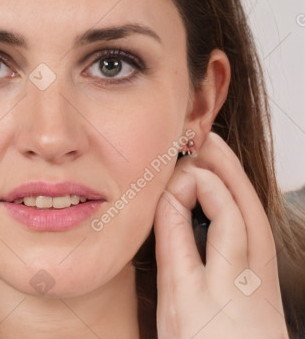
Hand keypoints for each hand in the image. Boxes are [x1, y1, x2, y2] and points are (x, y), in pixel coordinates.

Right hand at [154, 131, 288, 338]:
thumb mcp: (176, 296)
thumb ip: (172, 242)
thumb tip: (169, 197)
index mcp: (230, 276)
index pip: (221, 210)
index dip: (196, 183)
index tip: (171, 173)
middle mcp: (254, 269)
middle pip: (246, 203)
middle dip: (225, 165)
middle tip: (203, 137)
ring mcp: (264, 271)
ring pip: (254, 210)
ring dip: (234, 176)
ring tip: (213, 153)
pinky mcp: (264, 275)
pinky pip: (255, 222)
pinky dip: (238, 195)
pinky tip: (224, 192)